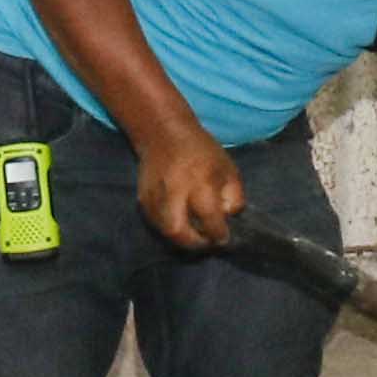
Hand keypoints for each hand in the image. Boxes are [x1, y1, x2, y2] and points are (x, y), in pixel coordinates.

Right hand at [133, 128, 247, 249]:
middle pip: (178, 231)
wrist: (162, 133)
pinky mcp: (143, 199)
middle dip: (194, 244)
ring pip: (165, 231)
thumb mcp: (228, 169)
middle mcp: (174, 192)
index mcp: (200, 183)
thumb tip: (227, 218)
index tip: (223, 237)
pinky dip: (169, 229)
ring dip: (182, 239)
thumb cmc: (201, 151)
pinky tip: (181, 222)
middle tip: (206, 242)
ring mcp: (155, 197)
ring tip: (195, 234)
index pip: (210, 220)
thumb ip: (234, 197)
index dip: (219, 235)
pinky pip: (156, 224)